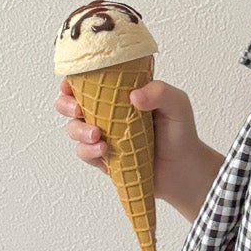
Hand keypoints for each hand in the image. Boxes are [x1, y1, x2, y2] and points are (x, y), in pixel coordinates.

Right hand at [56, 75, 224, 221]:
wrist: (184, 170)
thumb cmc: (181, 133)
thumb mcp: (177, 104)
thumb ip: (160, 92)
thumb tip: (133, 96)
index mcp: (120, 94)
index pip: (89, 82)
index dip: (73, 80)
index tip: (70, 83)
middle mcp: (107, 114)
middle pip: (71, 104)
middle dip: (65, 104)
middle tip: (76, 109)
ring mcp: (104, 137)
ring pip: (74, 130)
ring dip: (78, 130)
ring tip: (96, 135)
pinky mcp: (103, 159)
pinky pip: (85, 153)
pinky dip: (88, 151)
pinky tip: (103, 150)